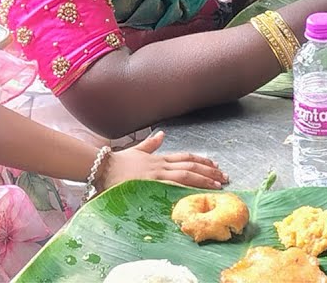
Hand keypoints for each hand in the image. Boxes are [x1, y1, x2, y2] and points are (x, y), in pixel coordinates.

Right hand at [101, 131, 228, 190]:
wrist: (101, 166)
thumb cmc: (116, 163)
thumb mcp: (136, 150)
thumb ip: (150, 144)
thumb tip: (161, 134)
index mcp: (159, 158)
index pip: (186, 158)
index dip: (202, 161)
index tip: (215, 165)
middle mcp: (161, 165)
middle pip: (191, 166)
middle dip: (209, 171)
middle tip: (225, 177)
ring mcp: (157, 174)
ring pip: (186, 175)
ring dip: (204, 179)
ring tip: (218, 185)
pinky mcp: (151, 183)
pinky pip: (173, 186)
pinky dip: (186, 188)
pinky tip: (198, 192)